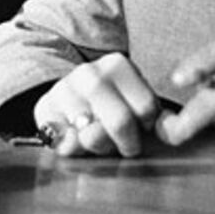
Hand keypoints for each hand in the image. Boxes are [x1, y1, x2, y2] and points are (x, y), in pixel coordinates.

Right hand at [33, 52, 168, 157]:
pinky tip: (76, 140)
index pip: (147, 107)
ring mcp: (64, 90)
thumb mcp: (134, 100)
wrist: (68, 96)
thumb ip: (155, 115)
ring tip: (100, 139)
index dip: (147, 127)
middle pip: (121, 122)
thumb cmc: (111, 104)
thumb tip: (169, 129)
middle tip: (124, 146)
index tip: (141, 127)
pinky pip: (65, 142)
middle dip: (126, 143)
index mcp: (118, 64)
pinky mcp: (44, 109)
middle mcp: (89, 72)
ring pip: (92, 135)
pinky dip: (73, 149)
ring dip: (99, 147)